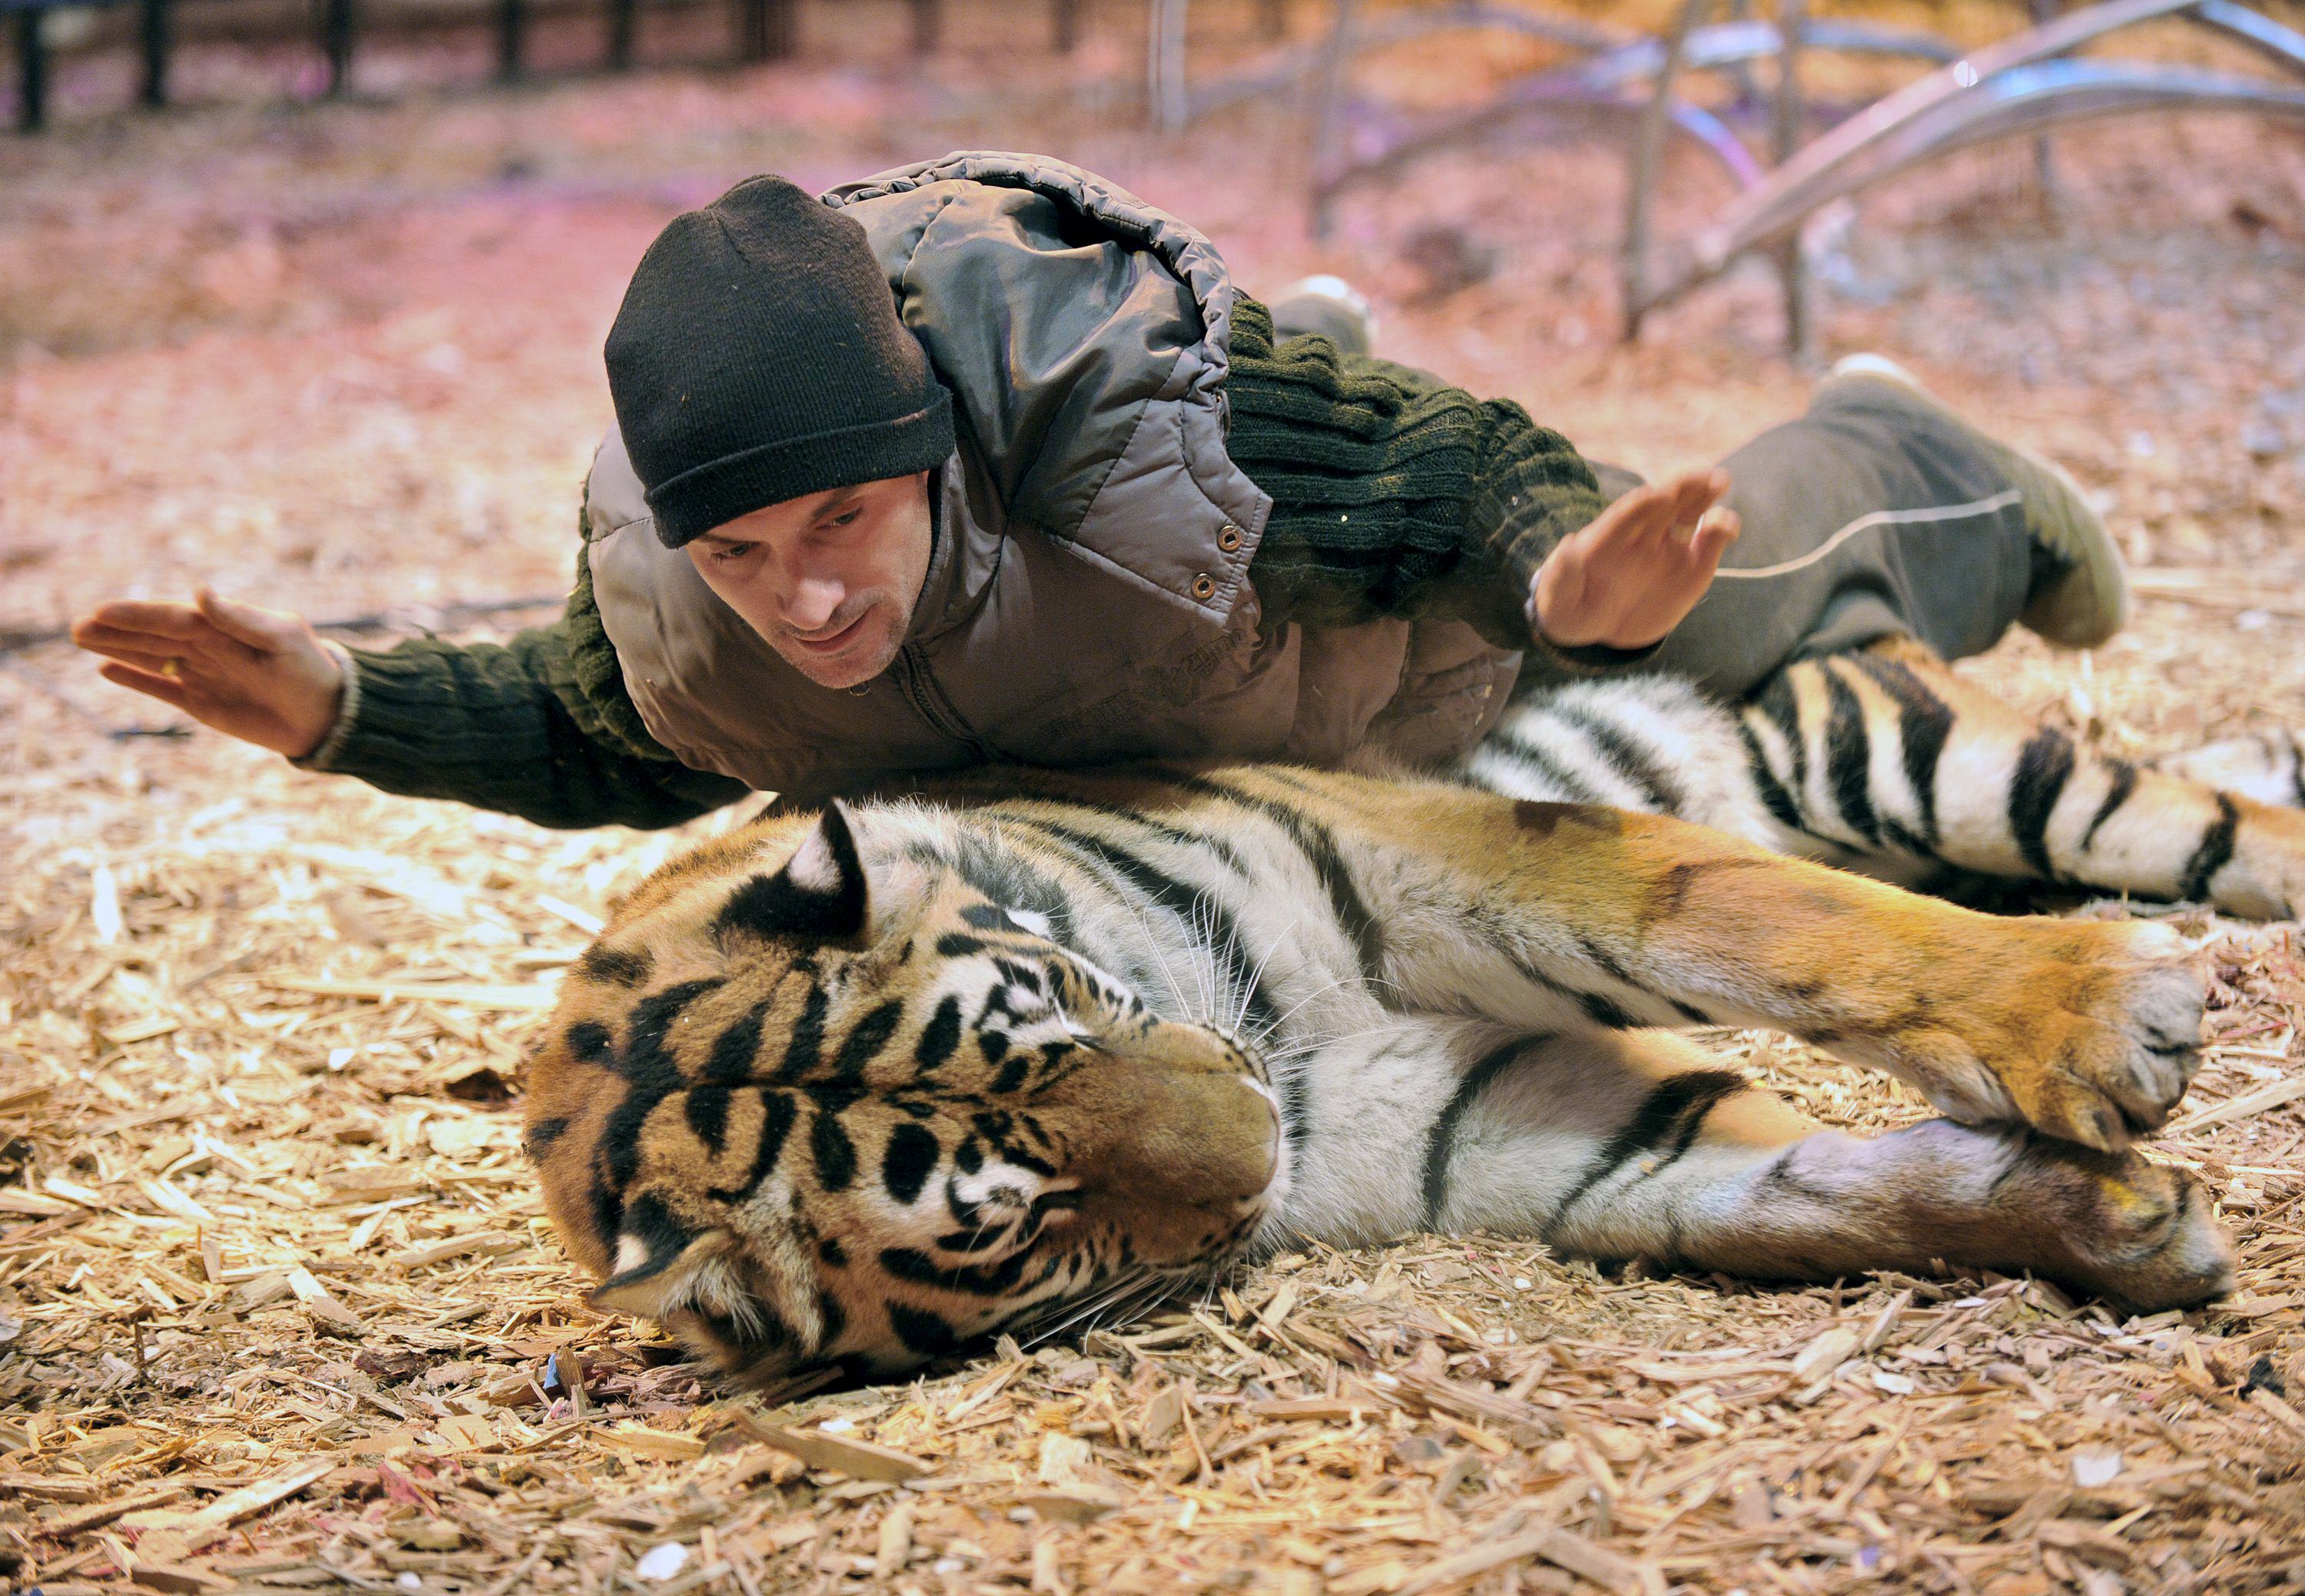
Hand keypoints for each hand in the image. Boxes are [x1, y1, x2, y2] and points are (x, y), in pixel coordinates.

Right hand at [71, 585, 345, 757]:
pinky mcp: (202, 702)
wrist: (328, 715)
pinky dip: (136, 679)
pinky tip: (107, 669)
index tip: (102, 611)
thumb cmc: (309, 670)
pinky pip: (161, 688)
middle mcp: (208, 647)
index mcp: (224, 627)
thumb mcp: (280, 639)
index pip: (172, 618)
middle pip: (154, 636)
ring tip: (81, 638)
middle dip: (117, 630)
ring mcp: (202, 673)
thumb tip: (199, 591)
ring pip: (151, 658)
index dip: (138, 615)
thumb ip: (238, 618)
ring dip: (118, 649)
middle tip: (77, 625)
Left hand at [1530, 467, 1740, 650]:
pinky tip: (1727, 527)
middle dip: (1681, 487)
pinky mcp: (1691, 565)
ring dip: (1703, 495)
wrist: (1596, 624)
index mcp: (1605, 540)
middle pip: (1662, 503)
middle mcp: (1640, 536)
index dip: (1642, 506)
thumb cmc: (1570, 608)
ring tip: (1720, 481)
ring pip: (1688, 512)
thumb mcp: (1556, 600)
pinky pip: (1710, 540)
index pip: (1625, 515)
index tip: (1659, 496)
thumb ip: (1561, 577)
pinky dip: (1721, 529)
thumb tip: (1567, 549)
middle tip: (1703, 476)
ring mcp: (1668, 547)